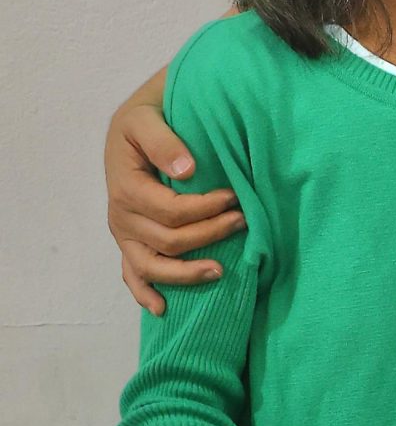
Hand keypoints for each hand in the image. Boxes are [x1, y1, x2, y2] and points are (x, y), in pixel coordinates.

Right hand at [106, 91, 245, 314]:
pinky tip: (163, 308)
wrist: (134, 123)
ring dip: (187, 274)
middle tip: (244, 221)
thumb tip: (187, 171)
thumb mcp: (147, 117)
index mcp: (125, 187)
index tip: (236, 198)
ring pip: (153, 267)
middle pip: (169, 242)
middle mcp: (121, 216)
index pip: (171, 211)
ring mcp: (124, 233)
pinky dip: (145, 294)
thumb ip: (164, 142)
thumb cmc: (146, 117)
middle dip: (210, 234)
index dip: (206, 209)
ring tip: (222, 271)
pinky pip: (132, 275)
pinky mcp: (129, 241)